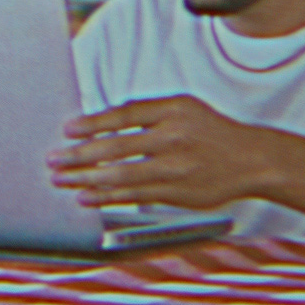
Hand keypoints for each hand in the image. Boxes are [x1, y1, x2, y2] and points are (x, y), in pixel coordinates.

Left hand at [46, 95, 274, 210]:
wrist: (250, 160)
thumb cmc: (209, 130)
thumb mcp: (182, 106)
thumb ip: (146, 112)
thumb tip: (100, 121)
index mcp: (172, 111)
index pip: (123, 116)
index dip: (92, 123)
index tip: (67, 130)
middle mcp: (173, 139)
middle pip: (115, 147)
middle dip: (79, 155)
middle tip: (53, 159)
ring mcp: (175, 169)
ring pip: (121, 175)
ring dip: (85, 179)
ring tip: (61, 180)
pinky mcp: (177, 194)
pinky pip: (134, 196)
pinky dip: (107, 197)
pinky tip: (86, 197)